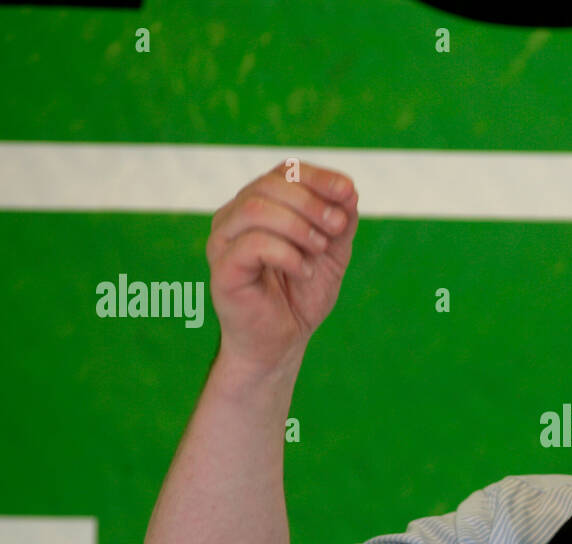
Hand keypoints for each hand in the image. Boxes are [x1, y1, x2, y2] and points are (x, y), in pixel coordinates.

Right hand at [206, 160, 358, 370]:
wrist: (283, 343)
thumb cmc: (302, 294)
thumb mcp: (333, 252)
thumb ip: (340, 220)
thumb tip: (348, 189)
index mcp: (259, 205)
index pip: (284, 171)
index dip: (319, 177)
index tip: (348, 193)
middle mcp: (234, 217)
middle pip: (269, 185)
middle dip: (312, 202)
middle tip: (337, 227)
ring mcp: (223, 242)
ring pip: (256, 209)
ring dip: (299, 226)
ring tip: (319, 250)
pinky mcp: (222, 270)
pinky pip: (252, 245)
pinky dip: (287, 254)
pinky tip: (303, 271)